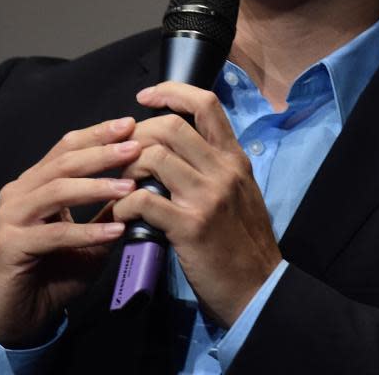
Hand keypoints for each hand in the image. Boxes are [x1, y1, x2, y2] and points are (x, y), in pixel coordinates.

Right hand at [0, 116, 140, 347]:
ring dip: (96, 187)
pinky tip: (116, 230)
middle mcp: (20, 191)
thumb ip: (109, 210)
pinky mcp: (11, 245)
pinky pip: (55, 234)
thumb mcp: (90, 234)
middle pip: (64, 162)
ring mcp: (12, 216)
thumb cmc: (57, 269)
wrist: (21, 315)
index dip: (99, 134)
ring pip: (58, 190)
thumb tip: (146, 185)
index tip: (131, 124)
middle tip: (134, 146)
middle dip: (102, 152)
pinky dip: (87, 230)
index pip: (68, 146)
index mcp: (36, 181)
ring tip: (129, 186)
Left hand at [112, 82, 281, 327]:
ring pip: (153, 157)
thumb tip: (175, 144)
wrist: (259, 287)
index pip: (206, 104)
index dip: (172, 91)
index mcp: (234, 157)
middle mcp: (223, 169)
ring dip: (126, 168)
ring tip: (120, 184)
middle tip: (122, 153)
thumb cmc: (244, 240)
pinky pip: (143, 199)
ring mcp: (208, 196)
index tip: (146, 96)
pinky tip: (122, 214)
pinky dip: (124, 203)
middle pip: (170, 126)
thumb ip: (214, 164)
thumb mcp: (240, 190)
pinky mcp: (190, 226)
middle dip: (136, 134)